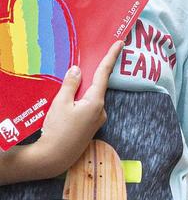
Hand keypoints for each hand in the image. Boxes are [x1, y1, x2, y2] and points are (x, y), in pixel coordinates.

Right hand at [16, 45, 120, 180]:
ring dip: (82, 91)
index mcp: (95, 102)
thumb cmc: (57, 129)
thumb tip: (77, 70)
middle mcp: (101, 110)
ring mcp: (98, 119)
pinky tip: (69, 103)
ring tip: (67, 89)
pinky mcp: (92, 126)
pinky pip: (88, 107)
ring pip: (91, 97)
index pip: (103, 74)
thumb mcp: (60, 103)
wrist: (55, 157)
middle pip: (96, 86)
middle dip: (90, 75)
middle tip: (84, 62)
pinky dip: (81, 101)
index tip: (120, 43)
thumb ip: (70, 85)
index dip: (111, 57)